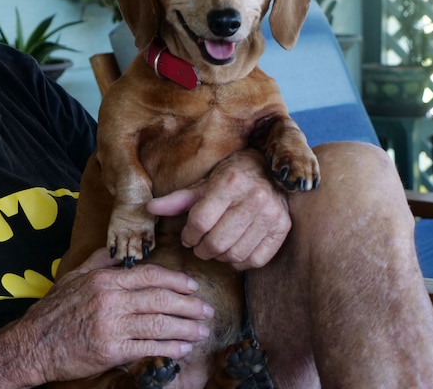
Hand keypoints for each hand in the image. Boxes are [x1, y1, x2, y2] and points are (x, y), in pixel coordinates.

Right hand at [23, 248, 213, 383]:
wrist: (33, 344)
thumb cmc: (54, 310)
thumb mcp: (74, 277)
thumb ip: (100, 261)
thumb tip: (120, 250)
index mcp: (105, 280)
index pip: (149, 275)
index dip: (176, 280)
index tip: (192, 286)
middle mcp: (111, 300)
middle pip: (160, 299)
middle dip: (188, 305)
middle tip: (206, 310)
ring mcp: (111, 325)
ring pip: (158, 324)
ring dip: (185, 328)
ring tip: (201, 331)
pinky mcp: (110, 350)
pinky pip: (147, 348)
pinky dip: (168, 348)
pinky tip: (182, 350)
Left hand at [147, 148, 290, 269]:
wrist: (269, 170)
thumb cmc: (230, 177)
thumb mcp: (203, 184)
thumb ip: (177, 200)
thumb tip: (149, 208)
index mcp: (230, 183)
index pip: (200, 221)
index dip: (188, 235)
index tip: (187, 236)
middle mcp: (254, 198)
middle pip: (217, 241)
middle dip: (201, 249)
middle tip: (198, 246)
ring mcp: (271, 214)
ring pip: (235, 253)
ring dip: (220, 257)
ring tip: (215, 248)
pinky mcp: (283, 228)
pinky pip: (256, 259)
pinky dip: (240, 262)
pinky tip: (233, 251)